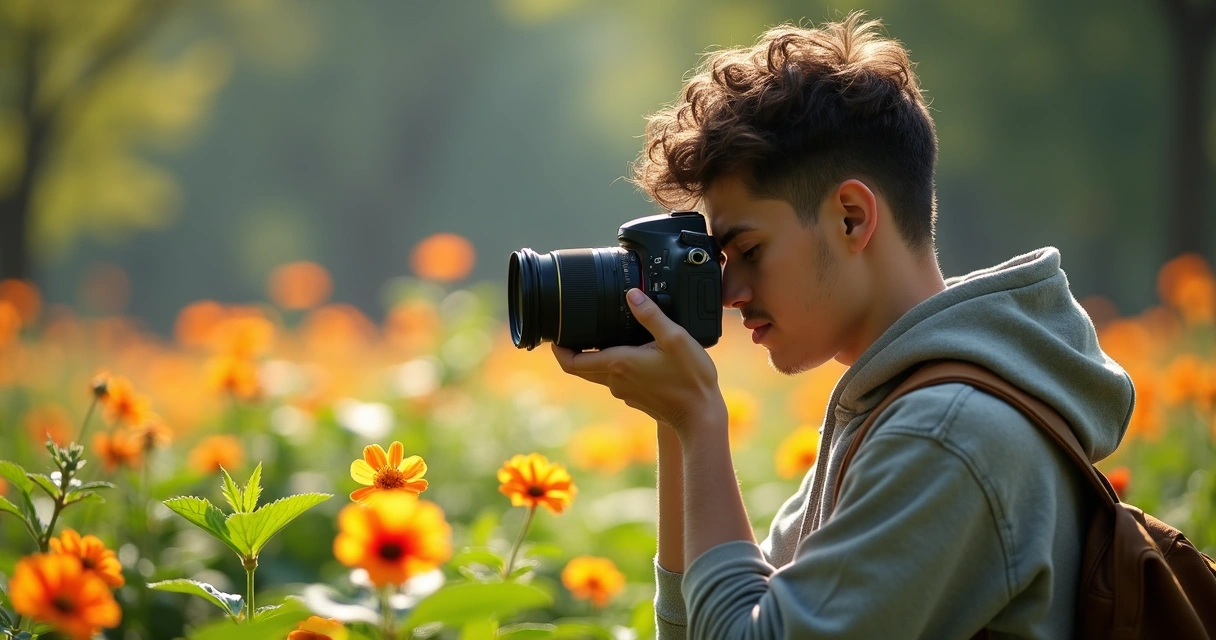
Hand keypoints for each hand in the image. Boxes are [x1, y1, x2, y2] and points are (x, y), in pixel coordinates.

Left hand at [552, 288, 726, 436]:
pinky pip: (616, 380)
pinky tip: (631, 352)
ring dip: (596, 357)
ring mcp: (624, 392)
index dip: (558, 350)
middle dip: (574, 350)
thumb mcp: (675, 339)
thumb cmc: (690, 379)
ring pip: (599, 373)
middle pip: (581, 368)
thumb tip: (632, 295)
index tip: (555, 336)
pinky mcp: (635, 398)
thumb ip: (651, 315)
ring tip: (604, 335)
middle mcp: (615, 381)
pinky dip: (614, 366)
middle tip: (574, 330)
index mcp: (618, 364)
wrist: (700, 417)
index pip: (572, 362)